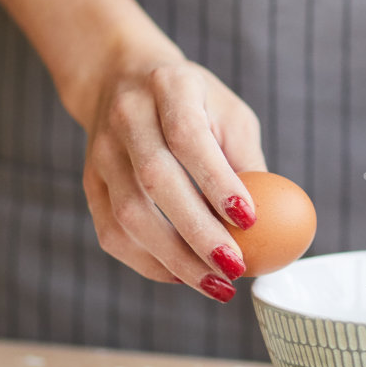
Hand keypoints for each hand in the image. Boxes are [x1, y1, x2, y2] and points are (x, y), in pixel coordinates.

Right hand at [74, 50, 266, 301]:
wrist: (121, 80)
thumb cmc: (195, 104)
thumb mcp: (230, 114)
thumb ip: (247, 161)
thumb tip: (274, 223)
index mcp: (170, 87)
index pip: (188, 136)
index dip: (217, 182)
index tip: (250, 221)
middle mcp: (128, 117)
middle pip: (155, 180)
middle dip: (198, 233)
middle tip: (235, 268)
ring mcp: (102, 152)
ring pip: (129, 215)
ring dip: (175, 259)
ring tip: (217, 285)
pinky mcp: (91, 184)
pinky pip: (113, 233)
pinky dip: (150, 263)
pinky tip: (184, 277)